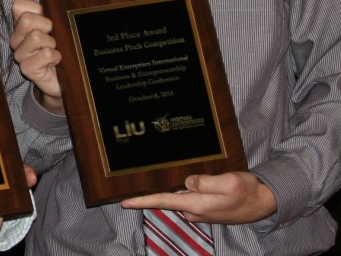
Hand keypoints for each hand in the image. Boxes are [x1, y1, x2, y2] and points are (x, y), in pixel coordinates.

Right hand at [11, 0, 64, 113]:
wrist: (66, 79)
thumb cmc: (62, 48)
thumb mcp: (61, 23)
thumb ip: (57, 3)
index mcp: (23, 23)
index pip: (18, 5)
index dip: (37, 9)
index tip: (48, 19)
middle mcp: (17, 37)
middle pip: (26, 19)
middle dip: (47, 25)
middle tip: (54, 36)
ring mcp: (20, 54)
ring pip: (36, 37)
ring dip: (53, 43)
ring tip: (56, 50)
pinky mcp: (26, 69)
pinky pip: (44, 55)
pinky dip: (56, 57)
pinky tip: (56, 62)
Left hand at [121, 172, 276, 223]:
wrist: (264, 202)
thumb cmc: (247, 191)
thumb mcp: (229, 182)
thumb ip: (205, 182)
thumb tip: (186, 182)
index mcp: (198, 204)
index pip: (164, 201)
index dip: (143, 201)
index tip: (125, 202)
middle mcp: (195, 211)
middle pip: (168, 199)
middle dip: (154, 192)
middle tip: (139, 181)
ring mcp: (201, 212)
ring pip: (179, 198)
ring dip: (172, 190)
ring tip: (162, 176)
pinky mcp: (206, 209)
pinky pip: (189, 198)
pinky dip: (184, 191)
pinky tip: (185, 182)